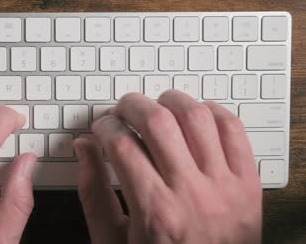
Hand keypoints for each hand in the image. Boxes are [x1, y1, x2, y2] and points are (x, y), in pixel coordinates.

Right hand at [74, 91, 261, 243]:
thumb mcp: (113, 239)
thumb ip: (93, 193)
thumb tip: (84, 147)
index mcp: (154, 211)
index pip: (121, 143)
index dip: (104, 126)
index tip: (101, 127)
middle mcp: (191, 194)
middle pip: (157, 121)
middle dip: (131, 104)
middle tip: (122, 110)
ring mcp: (224, 185)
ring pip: (196, 116)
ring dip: (169, 100)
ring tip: (157, 107)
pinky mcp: (247, 181)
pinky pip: (232, 128)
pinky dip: (211, 111)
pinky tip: (194, 116)